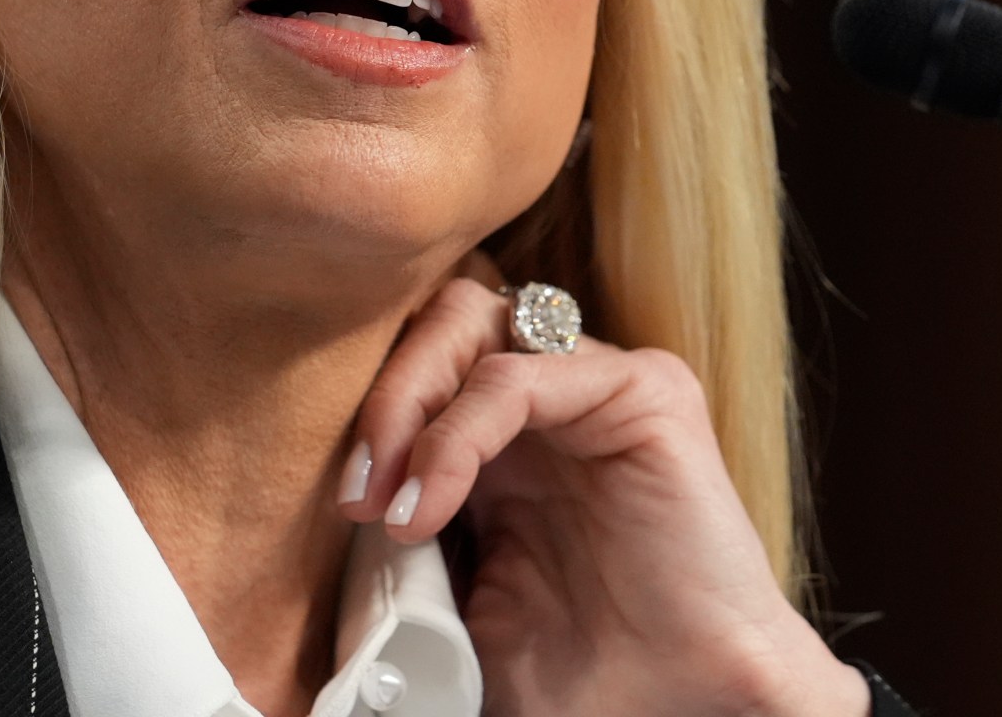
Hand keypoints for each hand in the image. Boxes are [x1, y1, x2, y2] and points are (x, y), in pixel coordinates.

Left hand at [340, 274, 868, 716]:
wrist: (682, 708)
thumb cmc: (583, 676)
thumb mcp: (455, 607)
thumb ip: (396, 549)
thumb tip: (319, 516)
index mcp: (502, 442)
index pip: (415, 361)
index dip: (363, 416)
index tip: (336, 505)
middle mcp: (548, 399)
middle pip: (436, 322)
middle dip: (379, 396)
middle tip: (354, 494)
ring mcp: (595, 386)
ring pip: (469, 323)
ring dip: (406, 407)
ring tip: (383, 505)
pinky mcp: (643, 389)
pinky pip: (520, 374)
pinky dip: (455, 434)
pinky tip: (427, 504)